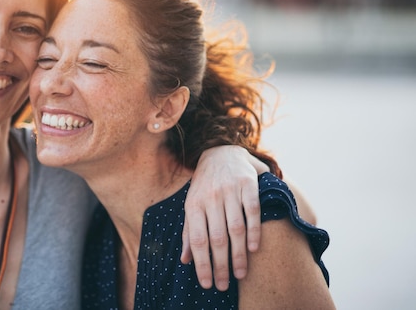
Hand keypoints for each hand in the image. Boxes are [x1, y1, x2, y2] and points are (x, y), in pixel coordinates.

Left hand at [181, 145, 267, 290]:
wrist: (221, 152)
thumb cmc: (204, 186)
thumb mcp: (192, 205)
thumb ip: (189, 232)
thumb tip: (185, 260)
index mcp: (194, 204)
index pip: (197, 239)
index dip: (201, 263)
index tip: (207, 283)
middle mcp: (211, 197)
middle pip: (216, 238)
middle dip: (220, 265)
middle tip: (225, 285)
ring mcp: (229, 190)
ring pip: (235, 227)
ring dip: (238, 254)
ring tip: (240, 274)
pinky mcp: (247, 184)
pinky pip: (252, 211)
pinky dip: (253, 231)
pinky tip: (253, 249)